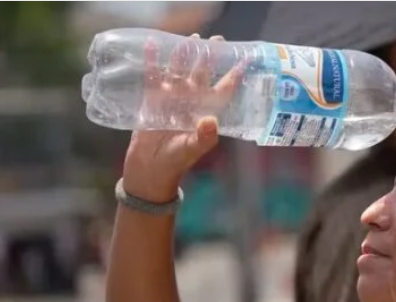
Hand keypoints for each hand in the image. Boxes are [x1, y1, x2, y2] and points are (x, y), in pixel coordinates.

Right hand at [122, 34, 241, 201]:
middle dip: (209, 57)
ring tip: (191, 38)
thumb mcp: (192, 149)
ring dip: (184, 54)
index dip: (234, 76)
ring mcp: (172, 97)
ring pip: (180, 70)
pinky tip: (153, 44)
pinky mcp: (152, 97)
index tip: (245, 61)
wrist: (151, 168)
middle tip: (216, 39)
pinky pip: (153, 75)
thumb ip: (204, 136)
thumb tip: (211, 120)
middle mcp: (191, 100)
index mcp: (206, 111)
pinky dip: (153, 60)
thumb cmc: (176, 160)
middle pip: (203, 73)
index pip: (224, 90)